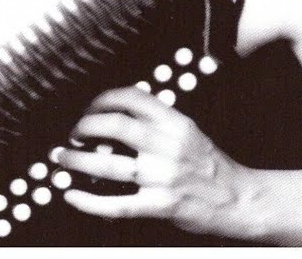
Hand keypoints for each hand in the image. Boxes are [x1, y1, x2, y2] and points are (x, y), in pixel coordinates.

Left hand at [59, 86, 257, 237]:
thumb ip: (158, 123)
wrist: (239, 198)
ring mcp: (163, 176)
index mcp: (176, 123)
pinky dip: (89, 201)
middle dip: (84, 127)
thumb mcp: (189, 132)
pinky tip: (72, 195)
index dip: (103, 99)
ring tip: (63, 159)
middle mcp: (168, 146)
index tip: (89, 107)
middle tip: (72, 133)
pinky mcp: (160, 205)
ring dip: (78, 160)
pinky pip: (116, 204)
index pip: (132, 97)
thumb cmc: (212, 166)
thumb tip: (116, 116)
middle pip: (115, 126)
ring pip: (109, 164)